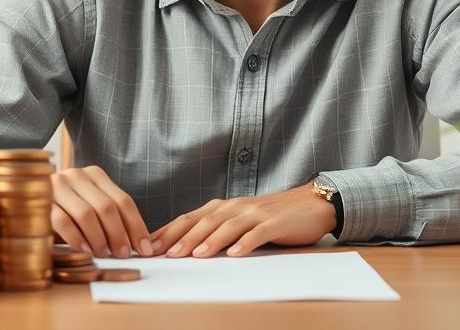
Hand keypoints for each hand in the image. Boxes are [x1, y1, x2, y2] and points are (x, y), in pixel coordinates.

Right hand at [49, 165, 152, 258]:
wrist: (27, 204)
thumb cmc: (67, 211)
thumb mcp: (91, 208)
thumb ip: (110, 218)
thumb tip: (139, 244)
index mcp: (94, 175)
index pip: (123, 200)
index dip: (137, 226)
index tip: (145, 248)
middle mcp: (76, 176)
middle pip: (107, 207)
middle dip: (119, 234)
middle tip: (124, 254)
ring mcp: (57, 187)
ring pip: (86, 214)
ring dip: (99, 238)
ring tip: (104, 254)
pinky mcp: (41, 202)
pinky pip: (63, 222)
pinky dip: (77, 238)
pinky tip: (84, 250)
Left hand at [149, 183, 336, 257]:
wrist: (309, 204)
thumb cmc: (270, 216)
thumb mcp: (239, 220)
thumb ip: (216, 229)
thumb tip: (186, 247)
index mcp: (223, 207)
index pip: (190, 218)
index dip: (169, 231)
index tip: (150, 246)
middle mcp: (235, 207)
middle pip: (205, 222)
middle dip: (183, 238)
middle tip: (166, 254)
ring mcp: (255, 213)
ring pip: (228, 226)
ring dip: (211, 241)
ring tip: (196, 255)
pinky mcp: (275, 223)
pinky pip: (258, 232)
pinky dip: (246, 243)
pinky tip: (236, 254)